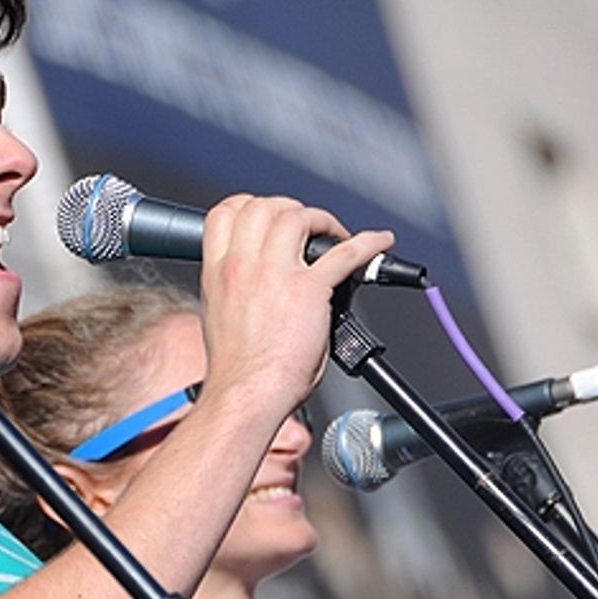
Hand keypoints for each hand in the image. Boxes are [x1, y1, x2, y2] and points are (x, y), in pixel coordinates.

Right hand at [197, 194, 393, 407]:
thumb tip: (262, 285)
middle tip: (308, 226)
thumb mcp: (220, 315)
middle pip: (263, 206)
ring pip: (297, 216)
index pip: (226, 212)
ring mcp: (274, 274)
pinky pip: (345, 254)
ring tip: (336, 235)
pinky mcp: (308, 290)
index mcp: (218, 272)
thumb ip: (238, 290)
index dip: (250, 205)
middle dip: (289, 209)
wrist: (245, 394)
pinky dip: (368, 244)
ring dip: (322, 220)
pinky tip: (379, 244)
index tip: (269, 215)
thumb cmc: (235, 369)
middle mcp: (242, 265)